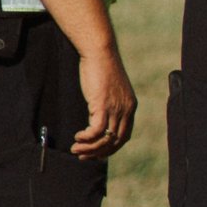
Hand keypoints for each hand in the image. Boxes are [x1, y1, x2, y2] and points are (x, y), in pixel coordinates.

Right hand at [74, 41, 136, 158]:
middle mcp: (126, 109)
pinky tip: (77, 137)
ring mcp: (115, 108)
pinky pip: (96, 131)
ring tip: (76, 148)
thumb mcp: (110, 89)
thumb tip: (97, 119)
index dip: (111, 148)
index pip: (124, 136)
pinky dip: (86, 138)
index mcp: (131, 106)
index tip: (97, 154)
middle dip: (98, 152)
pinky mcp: (103, 105)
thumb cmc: (101, 67)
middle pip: (115, 141)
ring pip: (104, 139)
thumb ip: (109, 105)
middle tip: (83, 155)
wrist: (100, 51)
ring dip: (89, 148)